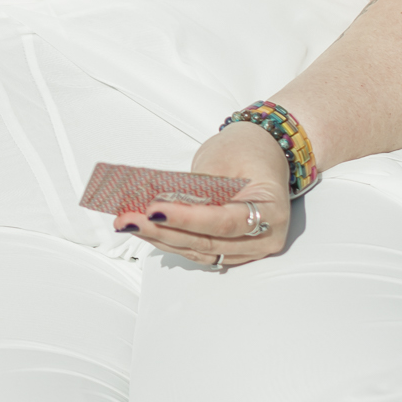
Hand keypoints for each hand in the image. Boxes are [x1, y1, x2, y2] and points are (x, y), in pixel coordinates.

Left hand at [112, 122, 292, 267]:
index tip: (154, 211)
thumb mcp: (223, 160)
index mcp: (272, 211)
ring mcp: (248, 248)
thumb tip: (158, 205)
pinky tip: (144, 229)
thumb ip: (196, 188)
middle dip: (163, 232)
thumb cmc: (248, 151)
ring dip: (160, 239)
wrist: (265, 151)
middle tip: (129, 220)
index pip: (224, 221)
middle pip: (207, 242)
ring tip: (128, 224)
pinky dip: (169, 240)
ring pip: (198, 250)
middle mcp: (265, 237)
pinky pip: (197, 250)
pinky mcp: (229, 249)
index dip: (187, 219)